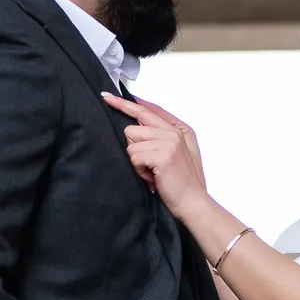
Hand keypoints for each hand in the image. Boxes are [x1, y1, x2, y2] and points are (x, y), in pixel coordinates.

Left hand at [103, 93, 207, 218]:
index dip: (125, 103)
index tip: (106, 97)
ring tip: (153, 172)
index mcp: (178, 129)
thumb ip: (160, 135)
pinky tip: (152, 177)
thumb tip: (136, 126)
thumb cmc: (182, 181)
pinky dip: (139, 170)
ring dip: (138, 162)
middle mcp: (173, 132)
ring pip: (131, 144)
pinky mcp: (162, 155)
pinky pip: (134, 157)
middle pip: (132, 129)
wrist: (192, 202)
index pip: (147, 110)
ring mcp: (168, 142)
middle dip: (135, 149)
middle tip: (150, 165)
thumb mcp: (177, 153)